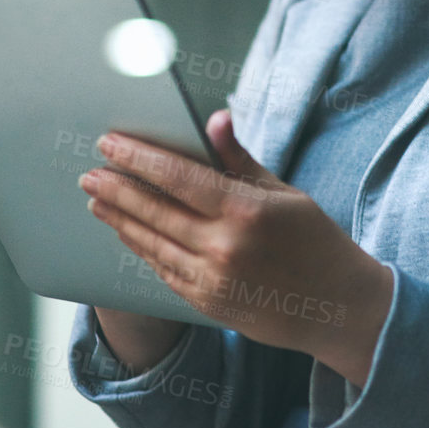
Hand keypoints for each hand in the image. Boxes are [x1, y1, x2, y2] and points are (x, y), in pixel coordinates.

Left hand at [78, 108, 393, 387]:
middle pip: (155, 210)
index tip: (110, 142)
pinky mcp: (208, 303)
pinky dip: (141, 248)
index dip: (138, 158)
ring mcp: (213, 279)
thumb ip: (240, 160)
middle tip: (89, 172)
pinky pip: (163, 270)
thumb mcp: (285, 194)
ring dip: (119, 219)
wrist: (339, 308)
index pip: (178, 177)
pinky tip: (127, 232)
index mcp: (246, 211)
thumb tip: (213, 120)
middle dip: (116, 188)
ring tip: (96, 200)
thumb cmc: (315, 241)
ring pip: (151, 243)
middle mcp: (225, 247)